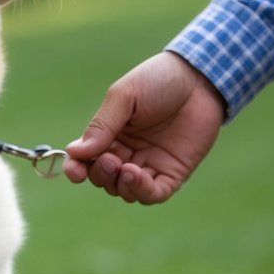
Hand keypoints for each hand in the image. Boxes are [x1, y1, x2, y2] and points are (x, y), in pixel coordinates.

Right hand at [62, 52, 225, 203]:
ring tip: (126, 168)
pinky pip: (153, 194)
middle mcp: (127, 152)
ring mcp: (149, 164)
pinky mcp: (173, 173)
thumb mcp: (124, 97)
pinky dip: (141, 191)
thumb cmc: (158, 80)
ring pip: (125, 191)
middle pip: (103, 178)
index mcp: (111, 133)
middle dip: (101, 175)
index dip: (76, 169)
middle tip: (110, 159)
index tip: (74, 172)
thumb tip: (74, 153)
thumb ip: (102, 126)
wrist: (199, 79)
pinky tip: (137, 174)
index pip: (86, 159)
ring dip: (120, 186)